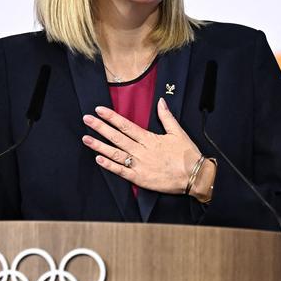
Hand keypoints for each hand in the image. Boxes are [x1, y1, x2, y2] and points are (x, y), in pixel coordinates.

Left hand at [81, 97, 201, 194]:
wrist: (194, 177)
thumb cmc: (187, 155)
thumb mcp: (178, 132)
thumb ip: (166, 117)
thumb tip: (161, 101)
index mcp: (149, 139)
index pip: (126, 125)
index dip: (111, 117)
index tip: (99, 110)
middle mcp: (141, 151)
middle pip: (117, 137)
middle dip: (100, 127)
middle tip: (86, 119)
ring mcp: (139, 165)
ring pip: (115, 154)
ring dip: (99, 146)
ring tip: (86, 139)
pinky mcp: (140, 179)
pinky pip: (121, 172)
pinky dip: (109, 166)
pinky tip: (98, 159)